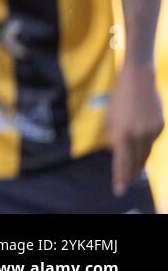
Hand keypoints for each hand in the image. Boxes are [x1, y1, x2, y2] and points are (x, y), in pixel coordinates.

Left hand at [107, 60, 162, 195]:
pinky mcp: (160, 127)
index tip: (118, 190)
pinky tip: (140, 146)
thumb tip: (117, 151)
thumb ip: (113, 136)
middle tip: (125, 183)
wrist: (138, 81)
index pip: (121, 162)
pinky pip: (151, 141)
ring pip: (145, 154)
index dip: (120, 177)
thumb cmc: (119, 99)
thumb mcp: (109, 118)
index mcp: (122, 134)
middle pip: (136, 162)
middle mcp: (138, 136)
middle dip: (130, 174)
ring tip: (133, 172)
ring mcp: (151, 132)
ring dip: (139, 163)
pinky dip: (144, 145)